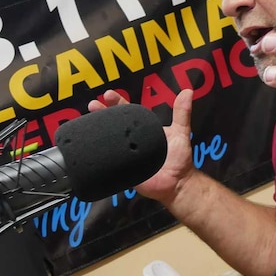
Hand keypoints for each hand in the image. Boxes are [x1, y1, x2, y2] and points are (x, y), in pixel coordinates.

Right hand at [87, 89, 196, 204]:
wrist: (178, 183)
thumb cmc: (179, 159)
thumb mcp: (181, 132)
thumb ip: (182, 113)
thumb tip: (187, 91)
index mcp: (142, 130)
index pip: (127, 113)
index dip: (117, 103)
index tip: (107, 95)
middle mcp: (131, 141)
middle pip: (113, 125)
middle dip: (101, 115)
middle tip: (92, 105)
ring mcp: (125, 156)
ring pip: (108, 143)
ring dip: (97, 134)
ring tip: (88, 124)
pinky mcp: (123, 171)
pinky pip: (110, 164)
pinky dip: (102, 157)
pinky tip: (91, 149)